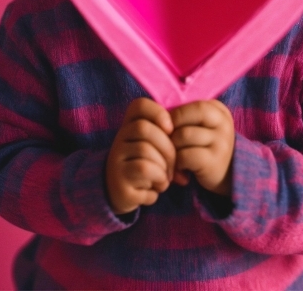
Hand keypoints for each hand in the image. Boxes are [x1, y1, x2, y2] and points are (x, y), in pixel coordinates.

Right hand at [105, 98, 175, 214]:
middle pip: (144, 129)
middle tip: (174, 165)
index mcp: (129, 128)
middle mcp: (118, 141)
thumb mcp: (154, 148)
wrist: (123, 195)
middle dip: (167, 148)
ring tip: (164, 178)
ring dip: (163, 167)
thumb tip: (186, 135)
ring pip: (145, 150)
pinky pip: (144, 171)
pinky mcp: (119, 182)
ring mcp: (116, 162)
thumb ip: (167, 136)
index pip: (139, 105)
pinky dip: (158, 180)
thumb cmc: (147, 166)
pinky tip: (156, 188)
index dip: (157, 112)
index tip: (170, 128)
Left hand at [169, 100, 234, 195]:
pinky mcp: (214, 162)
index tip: (169, 128)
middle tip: (168, 143)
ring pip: (182, 136)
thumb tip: (158, 114)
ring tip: (174, 156)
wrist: (228, 175)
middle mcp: (223, 124)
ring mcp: (221, 143)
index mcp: (219, 111)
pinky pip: (185, 156)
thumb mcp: (202, 126)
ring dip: (172, 148)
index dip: (175, 116)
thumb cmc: (206, 146)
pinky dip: (177, 163)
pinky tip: (180, 168)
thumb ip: (187, 116)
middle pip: (184, 118)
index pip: (191, 105)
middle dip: (171, 130)